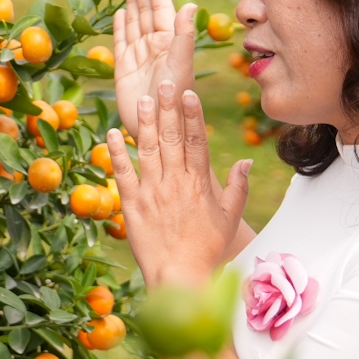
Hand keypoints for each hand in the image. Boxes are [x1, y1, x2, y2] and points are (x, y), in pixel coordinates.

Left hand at [106, 76, 251, 290]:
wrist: (180, 276)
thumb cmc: (207, 248)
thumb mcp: (230, 218)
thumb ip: (238, 187)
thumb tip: (246, 160)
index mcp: (200, 183)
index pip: (196, 141)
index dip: (192, 115)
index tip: (189, 93)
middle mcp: (176, 182)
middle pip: (172, 138)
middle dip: (168, 108)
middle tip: (163, 82)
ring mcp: (152, 192)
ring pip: (149, 150)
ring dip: (145, 123)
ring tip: (143, 100)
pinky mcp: (132, 203)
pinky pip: (123, 173)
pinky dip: (117, 152)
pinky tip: (112, 132)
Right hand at [111, 0, 196, 136]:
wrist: (158, 128)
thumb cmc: (174, 99)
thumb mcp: (181, 65)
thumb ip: (184, 35)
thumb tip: (189, 4)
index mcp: (170, 42)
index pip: (162, 8)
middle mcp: (155, 45)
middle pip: (147, 10)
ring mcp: (139, 56)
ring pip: (135, 22)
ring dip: (133, 2)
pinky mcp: (124, 68)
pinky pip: (121, 42)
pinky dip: (120, 27)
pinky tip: (119, 14)